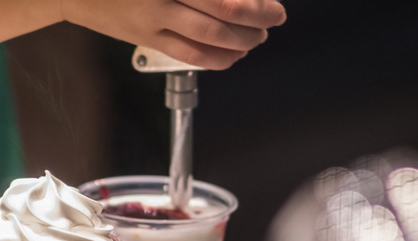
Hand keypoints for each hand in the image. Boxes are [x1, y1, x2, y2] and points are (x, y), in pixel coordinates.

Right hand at [61, 0, 285, 69]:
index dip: (255, 1)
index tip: (272, 7)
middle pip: (224, 9)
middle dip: (257, 19)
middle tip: (273, 20)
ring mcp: (152, 18)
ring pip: (209, 35)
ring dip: (240, 40)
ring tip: (255, 39)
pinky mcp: (144, 38)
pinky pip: (187, 54)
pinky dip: (215, 58)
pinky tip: (231, 56)